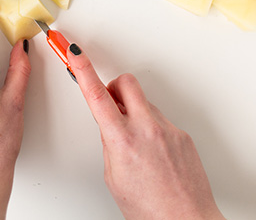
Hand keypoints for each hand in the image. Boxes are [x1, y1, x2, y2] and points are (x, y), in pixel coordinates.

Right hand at [67, 44, 224, 219]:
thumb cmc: (150, 209)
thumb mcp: (113, 177)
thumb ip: (109, 144)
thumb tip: (109, 126)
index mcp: (123, 140)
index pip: (96, 94)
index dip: (82, 68)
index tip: (73, 52)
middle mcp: (147, 128)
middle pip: (125, 83)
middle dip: (114, 88)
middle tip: (110, 104)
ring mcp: (168, 130)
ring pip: (144, 103)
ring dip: (134, 113)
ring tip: (135, 145)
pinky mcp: (182, 135)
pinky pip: (160, 120)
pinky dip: (151, 130)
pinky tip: (153, 154)